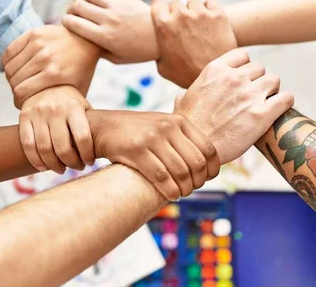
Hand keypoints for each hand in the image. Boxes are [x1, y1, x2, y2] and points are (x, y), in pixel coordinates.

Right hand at [2, 25, 99, 106]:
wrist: (87, 40)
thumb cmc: (81, 70)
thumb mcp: (76, 91)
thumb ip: (64, 108)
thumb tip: (57, 134)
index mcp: (55, 74)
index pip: (21, 93)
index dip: (18, 102)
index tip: (22, 105)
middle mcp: (45, 58)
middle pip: (14, 80)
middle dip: (15, 90)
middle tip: (21, 92)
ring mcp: (39, 44)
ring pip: (10, 67)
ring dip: (11, 76)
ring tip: (20, 80)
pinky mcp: (33, 33)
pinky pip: (9, 52)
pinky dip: (8, 62)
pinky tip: (17, 67)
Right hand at [20, 86, 93, 173]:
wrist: (46, 85)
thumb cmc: (70, 103)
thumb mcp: (84, 107)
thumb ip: (91, 125)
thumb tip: (107, 147)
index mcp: (74, 107)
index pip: (83, 138)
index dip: (87, 155)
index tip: (89, 163)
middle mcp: (55, 109)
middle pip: (63, 147)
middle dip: (71, 163)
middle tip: (76, 168)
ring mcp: (38, 113)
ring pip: (44, 149)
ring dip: (54, 165)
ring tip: (61, 169)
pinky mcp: (24, 117)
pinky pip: (28, 145)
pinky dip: (35, 160)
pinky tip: (43, 167)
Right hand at [62, 0, 158, 63]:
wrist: (162, 37)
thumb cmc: (138, 51)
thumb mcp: (117, 58)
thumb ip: (98, 51)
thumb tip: (82, 43)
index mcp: (105, 37)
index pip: (75, 24)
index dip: (65, 21)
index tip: (66, 22)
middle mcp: (109, 20)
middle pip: (79, 6)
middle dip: (71, 8)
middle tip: (73, 12)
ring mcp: (118, 6)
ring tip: (81, 1)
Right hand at [87, 110, 218, 200]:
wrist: (103, 127)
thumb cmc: (137, 132)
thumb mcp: (162, 127)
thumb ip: (183, 140)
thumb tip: (207, 167)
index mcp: (179, 121)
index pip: (208, 149)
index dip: (212, 170)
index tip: (206, 180)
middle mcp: (168, 127)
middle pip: (196, 163)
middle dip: (198, 182)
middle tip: (191, 189)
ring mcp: (152, 138)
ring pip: (180, 172)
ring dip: (184, 189)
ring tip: (180, 193)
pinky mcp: (137, 150)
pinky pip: (161, 176)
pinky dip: (170, 190)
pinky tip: (171, 195)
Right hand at [152, 0, 237, 87]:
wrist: (215, 78)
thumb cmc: (187, 75)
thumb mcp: (163, 67)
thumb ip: (158, 50)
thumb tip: (156, 46)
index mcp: (164, 25)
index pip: (158, 2)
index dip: (161, 9)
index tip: (166, 14)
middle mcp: (180, 15)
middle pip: (176, 3)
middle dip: (178, 13)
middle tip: (184, 27)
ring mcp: (200, 13)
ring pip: (193, 2)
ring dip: (194, 11)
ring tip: (199, 27)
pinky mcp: (217, 14)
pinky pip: (210, 1)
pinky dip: (210, 9)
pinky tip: (210, 22)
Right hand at [175, 49, 294, 163]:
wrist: (196, 151)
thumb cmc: (187, 129)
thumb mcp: (182, 101)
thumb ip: (191, 91)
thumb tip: (187, 94)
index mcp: (215, 71)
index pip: (242, 55)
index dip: (245, 67)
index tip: (243, 80)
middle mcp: (234, 78)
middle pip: (260, 68)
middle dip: (258, 81)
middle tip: (254, 97)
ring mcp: (250, 94)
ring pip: (274, 80)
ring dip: (271, 90)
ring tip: (266, 103)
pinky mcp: (262, 114)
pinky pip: (286, 98)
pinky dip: (285, 102)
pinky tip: (279, 110)